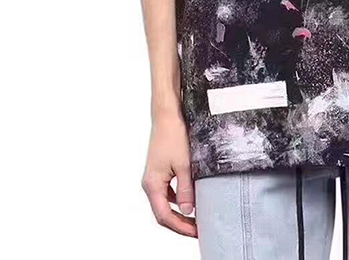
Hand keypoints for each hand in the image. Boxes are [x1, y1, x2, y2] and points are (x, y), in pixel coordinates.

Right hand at [141, 112, 196, 237]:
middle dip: (180, 223)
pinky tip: (190, 200)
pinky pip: (167, 192)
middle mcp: (150, 183)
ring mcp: (154, 178)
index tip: (195, 233)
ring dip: (179, 213)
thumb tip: (188, 211)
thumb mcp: (184, 165)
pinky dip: (178, 200)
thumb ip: (186, 189)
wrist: (168, 115)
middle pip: (163, 212)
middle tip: (198, 230)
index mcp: (152, 184)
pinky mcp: (160, 171)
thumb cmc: (173, 135)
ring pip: (165, 203)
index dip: (180, 227)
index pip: (164, 216)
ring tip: (196, 219)